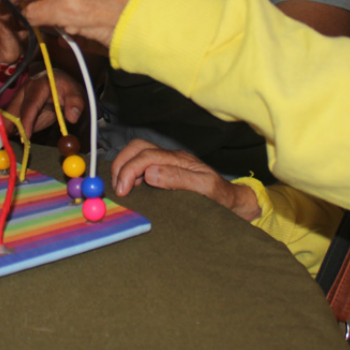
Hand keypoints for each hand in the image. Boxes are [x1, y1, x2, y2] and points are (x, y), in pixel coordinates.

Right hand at [5, 68, 85, 138]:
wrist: (56, 82)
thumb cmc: (65, 87)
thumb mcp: (75, 91)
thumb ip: (76, 102)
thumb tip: (72, 117)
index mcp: (38, 85)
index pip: (31, 104)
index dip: (27, 120)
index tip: (26, 136)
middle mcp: (24, 92)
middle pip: (13, 110)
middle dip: (6, 125)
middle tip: (1, 141)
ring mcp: (18, 100)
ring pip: (8, 116)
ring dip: (2, 129)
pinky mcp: (17, 109)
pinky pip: (9, 120)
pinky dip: (3, 129)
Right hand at [111, 139, 261, 220]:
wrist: (232, 202)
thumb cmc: (221, 197)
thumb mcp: (205, 189)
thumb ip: (179, 179)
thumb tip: (150, 173)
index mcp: (179, 160)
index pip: (146, 156)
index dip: (129, 171)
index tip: (122, 190)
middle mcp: (171, 158)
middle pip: (138, 147)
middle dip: (121, 164)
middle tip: (117, 188)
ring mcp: (167, 164)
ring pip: (137, 153)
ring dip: (123, 167)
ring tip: (121, 189)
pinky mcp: (165, 172)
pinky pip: (141, 165)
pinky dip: (129, 173)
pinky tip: (129, 188)